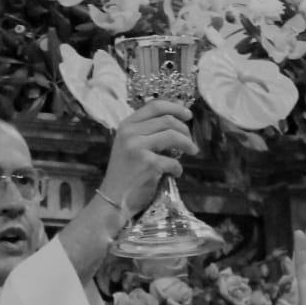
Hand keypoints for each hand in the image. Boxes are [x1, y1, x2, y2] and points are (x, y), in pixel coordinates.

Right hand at [98, 100, 194, 215]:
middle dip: (184, 129)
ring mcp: (137, 147)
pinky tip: (176, 173)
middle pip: (167, 120)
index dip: (175, 107)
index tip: (188, 114)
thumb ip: (146, 132)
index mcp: (126, 125)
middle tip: (190, 140)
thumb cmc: (125, 173)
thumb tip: (176, 122)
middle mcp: (130, 132)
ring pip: (173, 135)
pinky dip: (178, 167)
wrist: (112, 198)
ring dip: (187, 143)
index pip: (155, 106)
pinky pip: (172, 160)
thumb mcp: (129, 145)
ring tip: (192, 151)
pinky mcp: (147, 164)